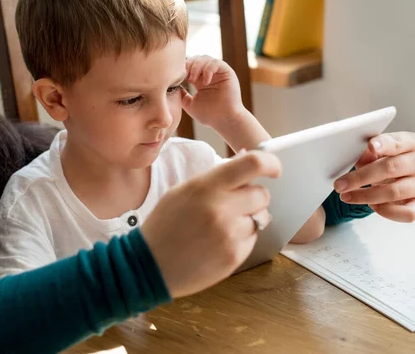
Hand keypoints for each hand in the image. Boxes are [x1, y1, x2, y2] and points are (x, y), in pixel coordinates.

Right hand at [141, 150, 281, 297]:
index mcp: (205, 187)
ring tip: (221, 227)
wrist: (149, 265)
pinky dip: (241, 239)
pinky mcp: (234, 257)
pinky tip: (218, 243)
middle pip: (262, 194)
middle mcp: (220, 209)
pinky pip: (252, 239)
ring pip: (260, 218)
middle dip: (254, 197)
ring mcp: (229, 235)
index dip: (270, 162)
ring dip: (247, 219)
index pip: (252, 164)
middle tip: (236, 204)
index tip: (274, 168)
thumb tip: (245, 158)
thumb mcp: (182, 192)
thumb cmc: (164, 226)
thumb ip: (215, 177)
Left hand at [182, 55, 243, 126]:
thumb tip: (172, 87)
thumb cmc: (209, 115)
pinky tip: (205, 82)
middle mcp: (209, 74)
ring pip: (205, 58)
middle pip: (196, 59)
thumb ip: (181, 95)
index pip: (189, 66)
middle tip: (185, 78)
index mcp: (200, 80)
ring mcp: (218, 73)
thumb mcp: (189, 104)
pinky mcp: (227, 72)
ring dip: (196, 67)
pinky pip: (216, 62)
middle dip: (188, 66)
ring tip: (193, 80)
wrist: (224, 120)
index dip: (182, 69)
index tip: (177, 79)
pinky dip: (208, 70)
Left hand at [334, 132, 414, 221]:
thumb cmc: (392, 163)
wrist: (409, 178)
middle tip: (339, 185)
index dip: (384, 144)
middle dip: (360, 177)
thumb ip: (368, 154)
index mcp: (409, 145)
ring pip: (394, 191)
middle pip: (390, 168)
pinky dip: (384, 210)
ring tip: (347, 196)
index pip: (397, 142)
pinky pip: (405, 213)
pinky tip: (372, 204)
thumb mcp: (381, 154)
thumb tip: (351, 156)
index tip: (370, 146)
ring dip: (365, 196)